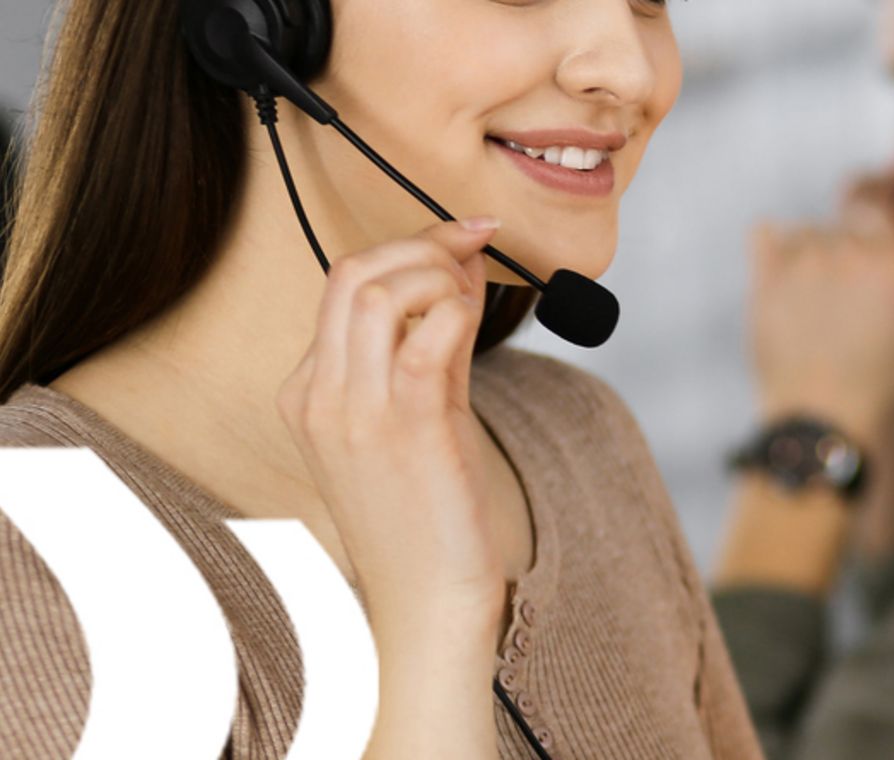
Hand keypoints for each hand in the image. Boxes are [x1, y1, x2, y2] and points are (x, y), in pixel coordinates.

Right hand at [276, 219, 506, 621]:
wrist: (426, 596)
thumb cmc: (427, 509)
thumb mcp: (422, 410)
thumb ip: (437, 337)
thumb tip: (464, 262)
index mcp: (306, 390)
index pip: (343, 285)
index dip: (409, 248)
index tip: (462, 237)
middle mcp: (318, 395)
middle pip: (352, 274)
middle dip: (420, 243)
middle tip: (474, 245)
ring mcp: (354, 411)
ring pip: (379, 291)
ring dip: (440, 272)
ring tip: (475, 295)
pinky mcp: (406, 426)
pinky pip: (427, 335)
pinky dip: (459, 309)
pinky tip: (478, 324)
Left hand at [751, 177, 893, 443]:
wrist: (823, 419)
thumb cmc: (884, 385)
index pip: (881, 201)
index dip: (877, 215)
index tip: (874, 236)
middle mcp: (849, 253)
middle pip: (845, 219)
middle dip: (850, 245)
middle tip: (851, 291)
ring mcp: (803, 263)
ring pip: (806, 230)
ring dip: (812, 251)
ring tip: (819, 298)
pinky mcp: (765, 278)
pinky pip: (764, 232)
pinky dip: (773, 247)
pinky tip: (786, 278)